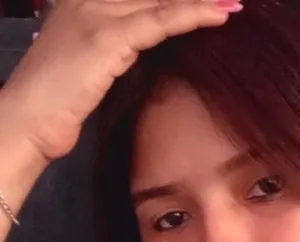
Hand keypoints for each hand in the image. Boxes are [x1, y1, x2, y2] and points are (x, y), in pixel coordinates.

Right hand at [0, 0, 239, 162]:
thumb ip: (115, 47)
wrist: (28, 120)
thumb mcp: (89, 64)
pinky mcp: (106, 39)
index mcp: (83, 0)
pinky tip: (220, 14)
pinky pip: (159, 20)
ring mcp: (95, 14)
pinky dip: (192, 14)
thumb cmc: (57, 102)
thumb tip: (145, 45)